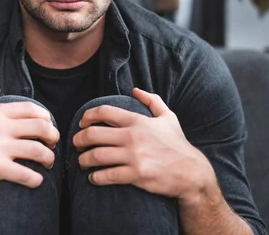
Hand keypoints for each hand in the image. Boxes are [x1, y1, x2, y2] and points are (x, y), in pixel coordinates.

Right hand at [0, 84, 59, 195]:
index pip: (32, 109)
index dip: (46, 118)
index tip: (48, 126)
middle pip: (41, 128)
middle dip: (53, 137)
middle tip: (52, 144)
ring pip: (38, 151)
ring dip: (49, 158)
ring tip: (48, 163)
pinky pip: (26, 174)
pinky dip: (36, 179)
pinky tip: (37, 181)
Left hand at [72, 88, 213, 200]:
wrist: (191, 173)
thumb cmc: (177, 144)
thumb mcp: (168, 118)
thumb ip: (152, 101)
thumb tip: (135, 90)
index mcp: (138, 121)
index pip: (104, 112)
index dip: (87, 116)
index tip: (82, 123)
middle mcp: (133, 137)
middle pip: (93, 134)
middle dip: (79, 139)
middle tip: (77, 144)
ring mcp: (134, 156)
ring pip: (96, 156)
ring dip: (83, 160)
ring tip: (83, 162)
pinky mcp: (136, 175)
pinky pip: (107, 175)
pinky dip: (95, 177)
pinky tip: (94, 177)